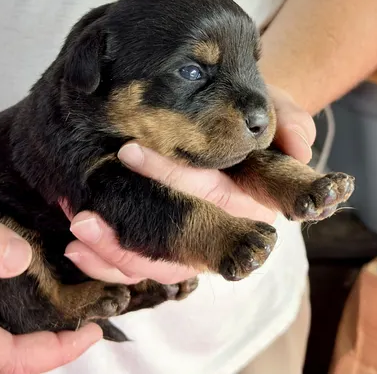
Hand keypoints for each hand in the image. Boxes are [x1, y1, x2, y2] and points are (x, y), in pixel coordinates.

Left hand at [65, 84, 314, 283]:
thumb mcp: (273, 108)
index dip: (174, 180)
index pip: (211, 196)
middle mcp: (220, 229)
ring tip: (78, 227)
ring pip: (155, 265)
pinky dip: (106, 262)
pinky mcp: (165, 249)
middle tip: (86, 216)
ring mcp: (191, 243)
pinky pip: (137, 269)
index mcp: (248, 202)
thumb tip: (300, 143)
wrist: (227, 123)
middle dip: (129, 234)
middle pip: (176, 242)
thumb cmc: (248, 115)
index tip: (128, 151)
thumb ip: (287, 119)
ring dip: (112, 253)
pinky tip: (76, 246)